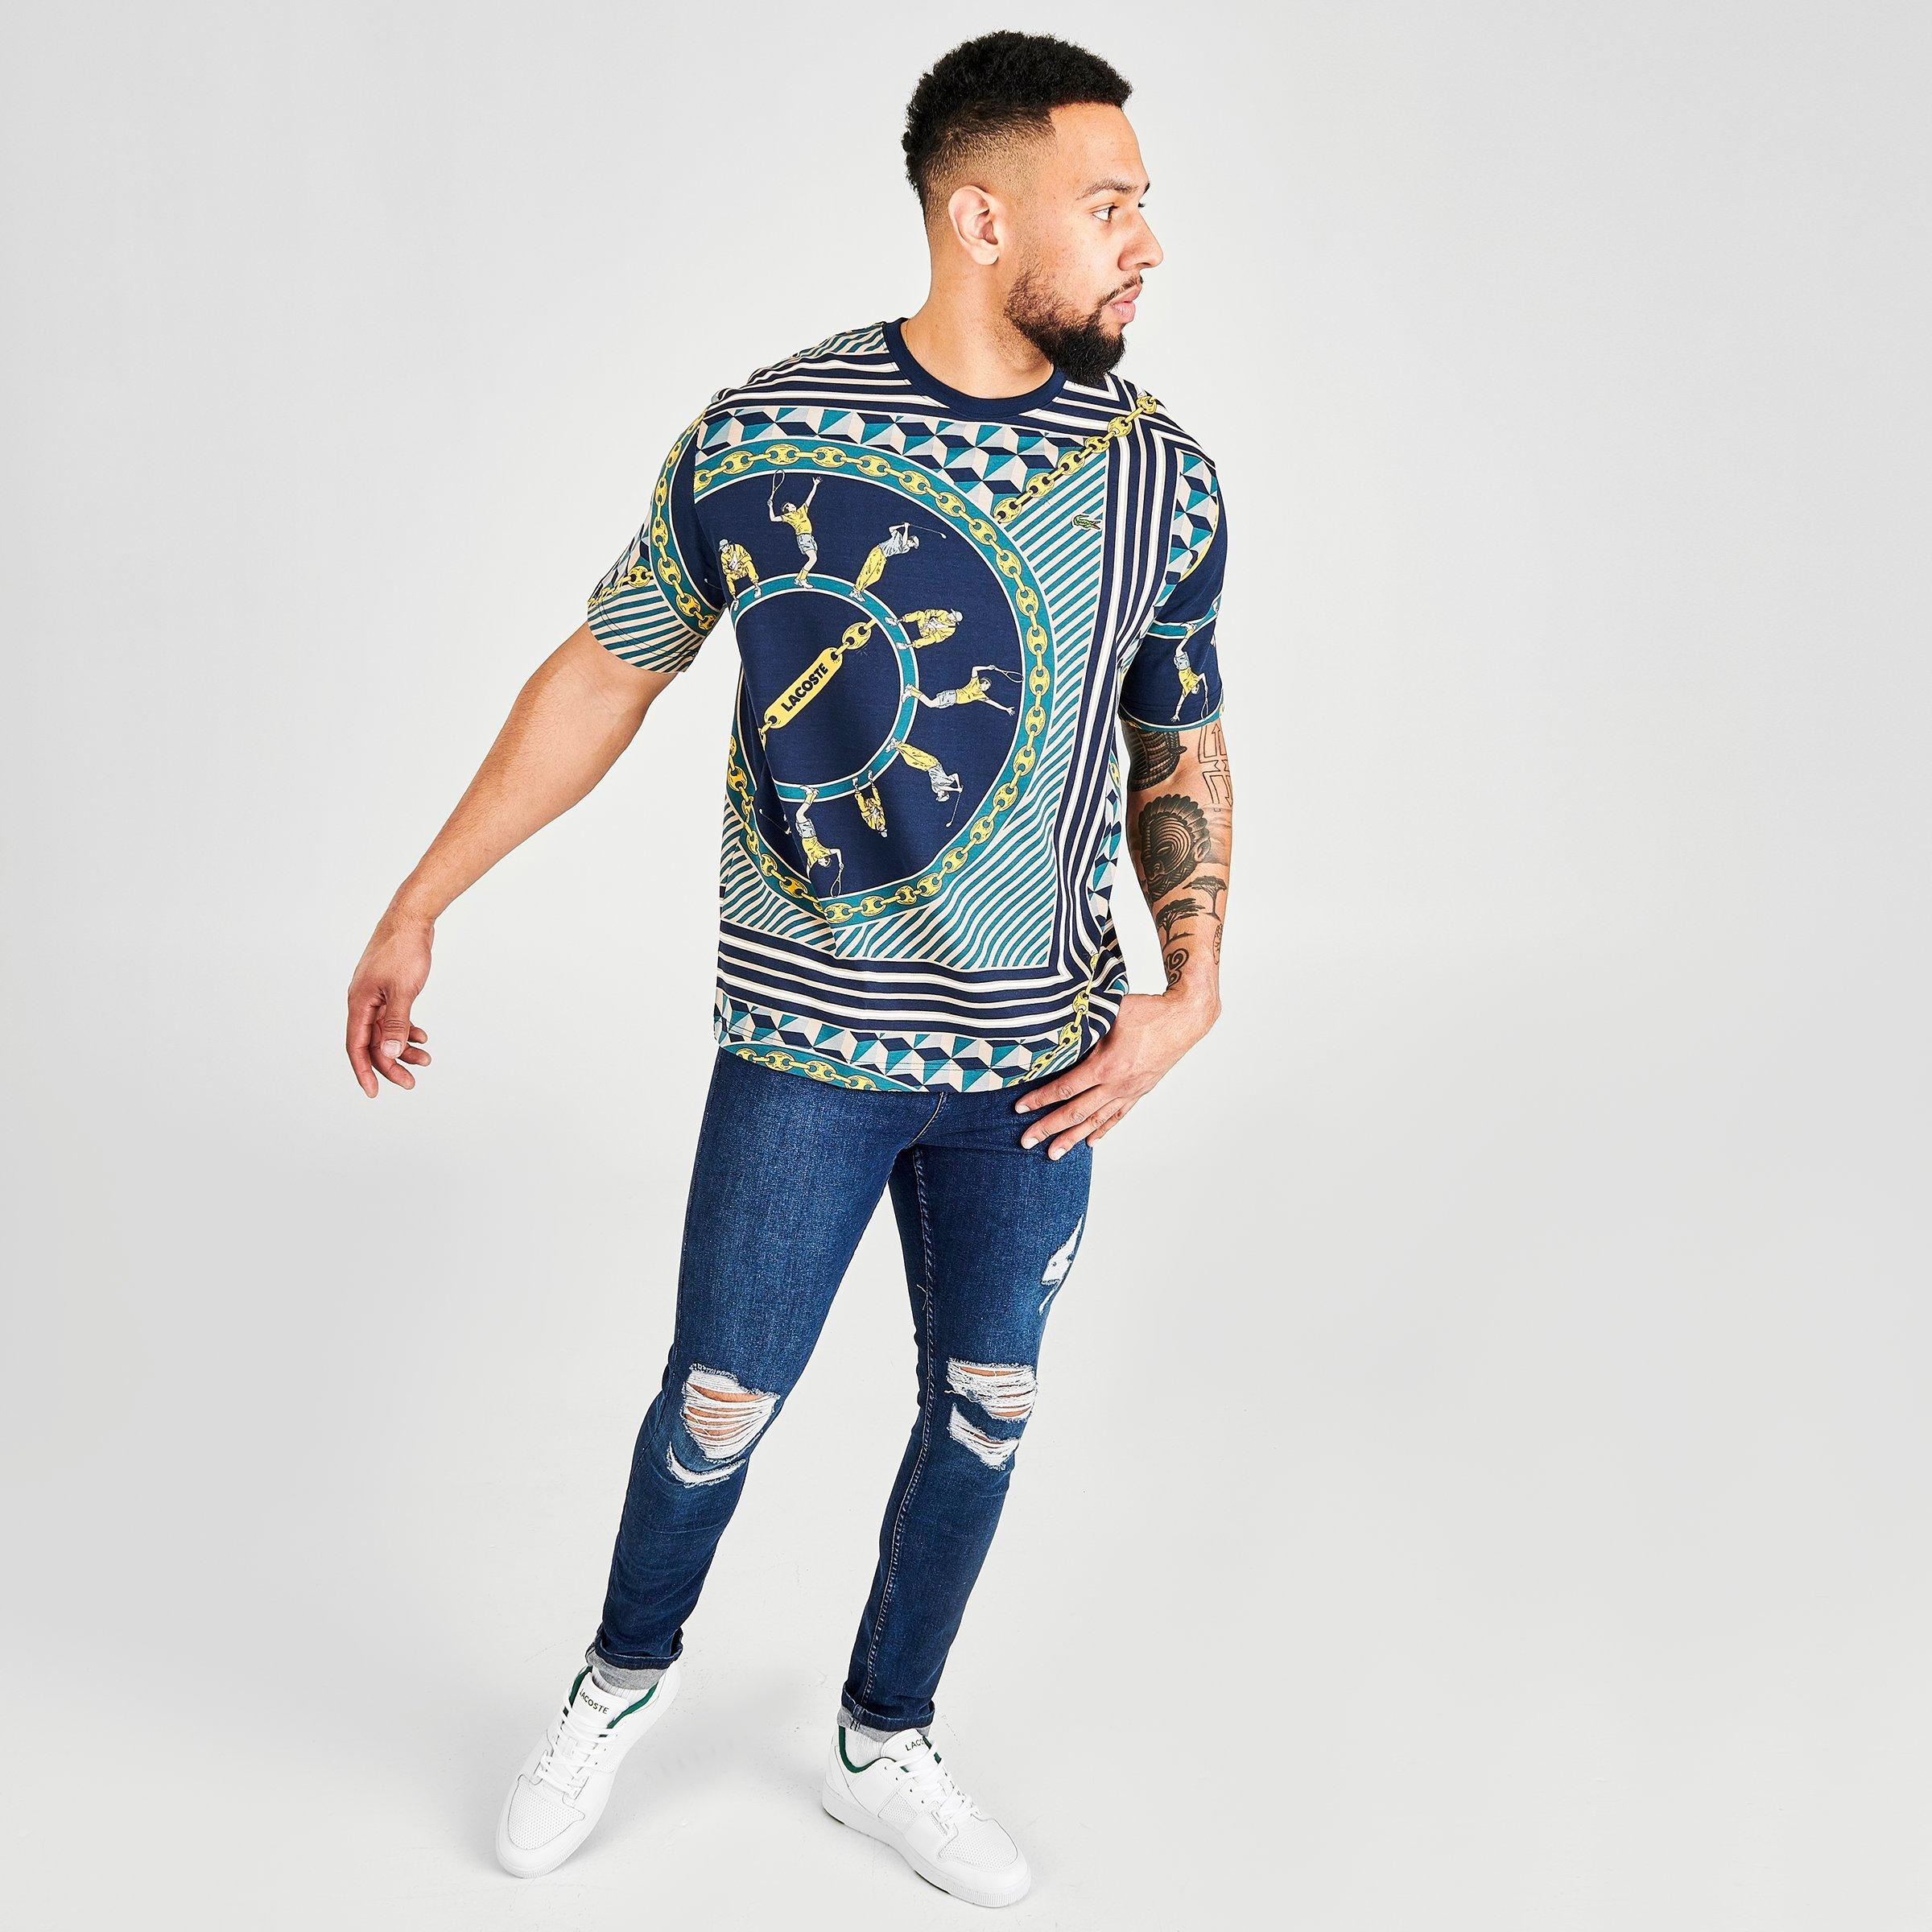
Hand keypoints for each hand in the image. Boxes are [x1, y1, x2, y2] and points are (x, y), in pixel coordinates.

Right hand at [346, 911, 434, 1096]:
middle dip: (390, 1064)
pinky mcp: (388, 989)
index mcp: (359, 1003)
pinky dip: (407, 1029)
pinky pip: (394, 1017)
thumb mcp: (403, 991)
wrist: (411, 919)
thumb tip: (389, 1053)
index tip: (374, 1092)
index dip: (364, 1071)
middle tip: (411, 1082)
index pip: (356, 1046)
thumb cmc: (404, 950)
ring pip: (385, 1031)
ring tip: (426, 1059)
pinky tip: (423, 1037)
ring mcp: (375, 995)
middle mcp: (363, 1001)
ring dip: (403, 1048)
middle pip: (372, 1043)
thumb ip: (396, 1023)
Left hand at [1011, 987, 1219, 1157]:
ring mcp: (1129, 1091)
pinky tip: (1090, 1142)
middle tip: (1026, 1141)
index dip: (1039, 1099)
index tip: (1019, 1108)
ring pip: (1096, 1121)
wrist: (1184, 1020)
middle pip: (1075, 1112)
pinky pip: (1117, 1117)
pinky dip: (1102, 1130)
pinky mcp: (1140, 1092)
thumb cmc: (1147, 1011)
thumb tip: (1055, 1031)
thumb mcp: (1109, 1013)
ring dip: (1072, 1139)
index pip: (1064, 1088)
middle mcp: (1117, 1085)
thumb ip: (1083, 1028)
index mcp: (1105, 1066)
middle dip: (1048, 1128)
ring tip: (1053, 1154)